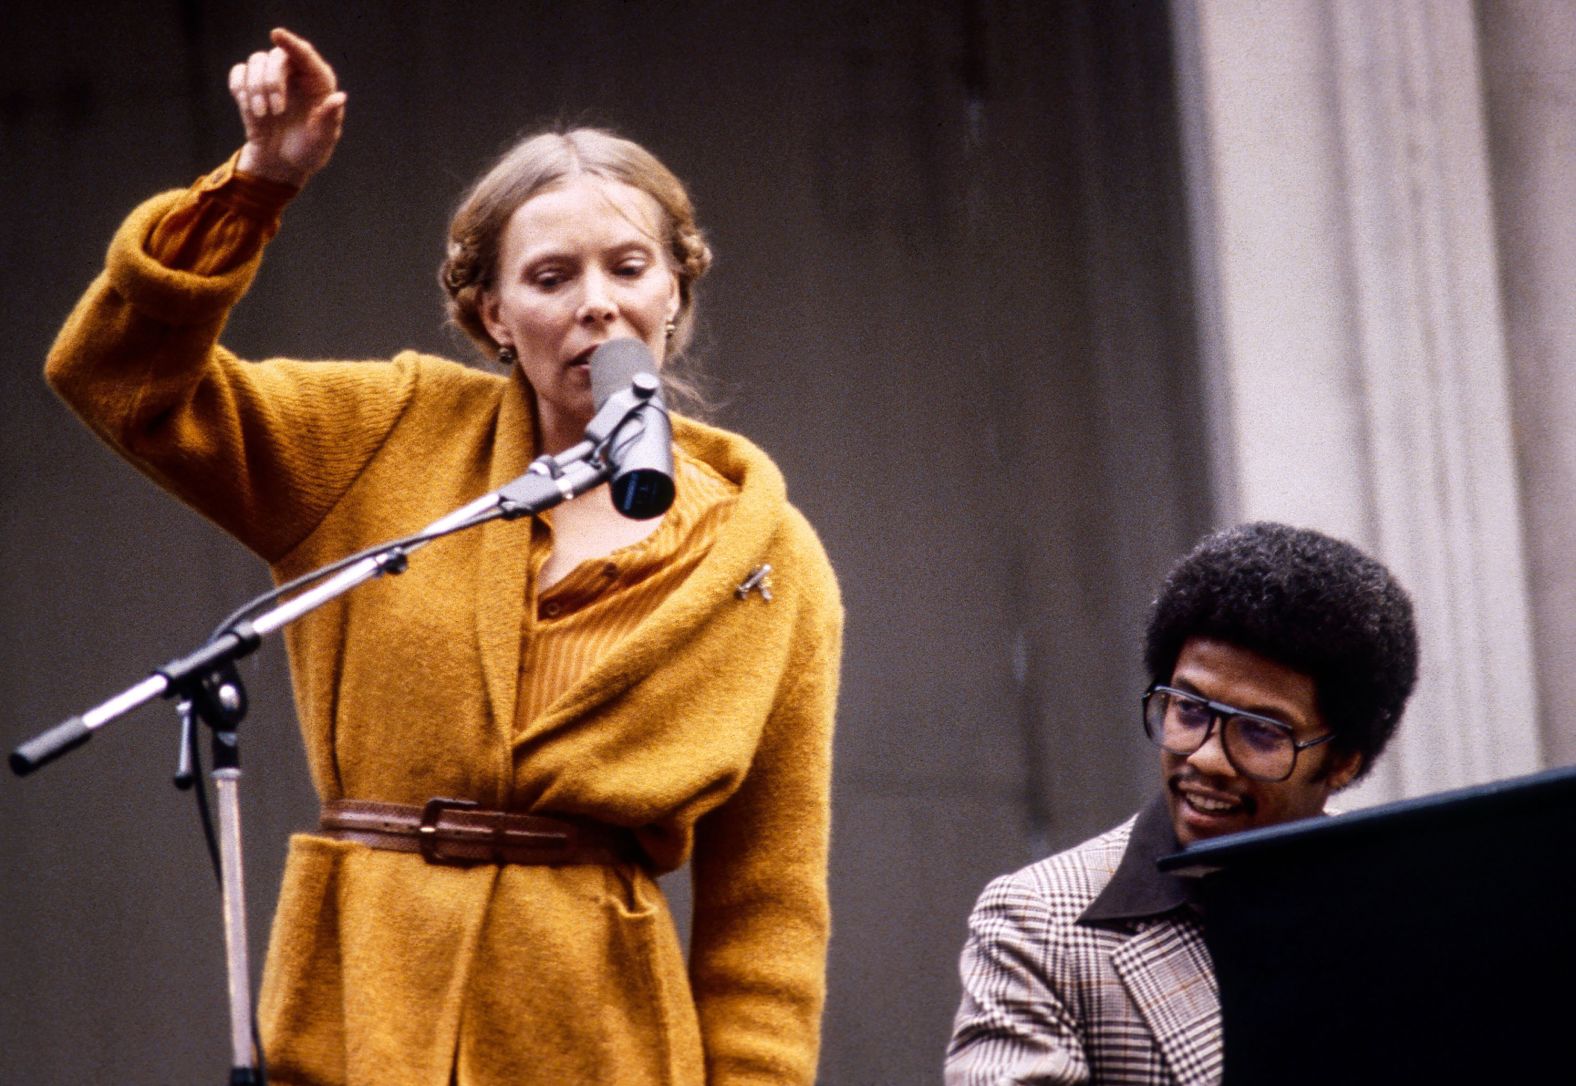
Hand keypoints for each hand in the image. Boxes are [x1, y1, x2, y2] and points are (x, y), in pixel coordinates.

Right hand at [231, 28, 346, 187]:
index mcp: (318, 82)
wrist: (282, 164)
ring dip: (255, 89)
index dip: (291, 43)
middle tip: (277, 110)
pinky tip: (252, 110)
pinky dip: (240, 89)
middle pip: (276, 56)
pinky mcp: (250, 86)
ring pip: (255, 62)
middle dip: (271, 81)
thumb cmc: (308, 151)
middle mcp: (295, 74)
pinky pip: (238, 74)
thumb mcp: (322, 140)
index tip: (276, 34)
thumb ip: (329, 119)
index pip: (305, 54)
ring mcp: (271, 78)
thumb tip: (339, 97)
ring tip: (264, 116)